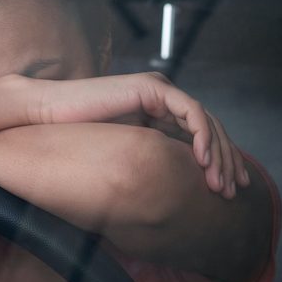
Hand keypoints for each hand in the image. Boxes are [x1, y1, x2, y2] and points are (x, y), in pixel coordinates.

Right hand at [31, 72, 247, 197]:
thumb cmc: (75, 139)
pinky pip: (190, 111)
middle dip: (226, 161)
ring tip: (220, 183)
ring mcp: (158, 91)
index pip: (199, 136)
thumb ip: (148, 161)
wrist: (47, 116)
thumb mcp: (123, 155)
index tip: (228, 190)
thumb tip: (169, 193)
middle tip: (233, 191)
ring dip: (217, 153)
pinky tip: (202, 160)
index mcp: (156, 113)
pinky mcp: (151, 87)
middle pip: (209, 129)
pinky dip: (201, 135)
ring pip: (206, 121)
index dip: (218, 163)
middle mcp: (162, 99)